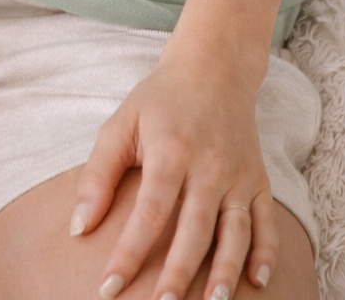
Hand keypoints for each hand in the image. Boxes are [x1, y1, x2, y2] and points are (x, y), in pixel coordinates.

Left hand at [69, 40, 275, 299]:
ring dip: (225, 271)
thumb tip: (78, 228)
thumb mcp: (121, 124)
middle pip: (195, 228)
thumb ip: (98, 174)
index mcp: (171, 150)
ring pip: (235, 231)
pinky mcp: (259, 179)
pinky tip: (256, 282)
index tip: (108, 287)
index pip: (150, 211)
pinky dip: (265, 252)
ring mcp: (238, 174)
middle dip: (179, 274)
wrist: (213, 67)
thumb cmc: (160, 100)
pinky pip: (266, 221)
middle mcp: (209, 165)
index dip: (129, 252)